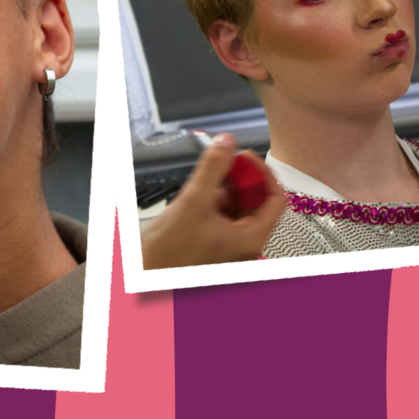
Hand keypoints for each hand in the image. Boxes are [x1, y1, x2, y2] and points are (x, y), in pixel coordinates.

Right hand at [141, 133, 286, 268]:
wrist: (143, 275)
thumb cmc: (168, 256)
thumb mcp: (193, 202)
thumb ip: (212, 168)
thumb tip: (225, 143)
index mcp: (251, 238)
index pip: (275, 198)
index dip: (262, 172)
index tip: (243, 156)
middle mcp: (244, 243)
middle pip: (256, 200)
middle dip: (240, 178)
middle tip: (224, 160)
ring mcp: (229, 243)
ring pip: (237, 205)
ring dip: (224, 187)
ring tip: (205, 177)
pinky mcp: (213, 240)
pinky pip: (221, 213)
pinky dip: (212, 199)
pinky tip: (197, 193)